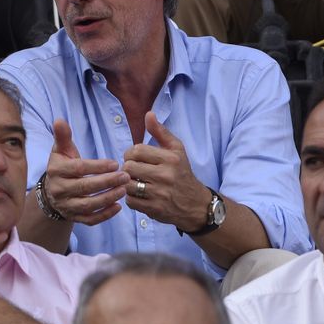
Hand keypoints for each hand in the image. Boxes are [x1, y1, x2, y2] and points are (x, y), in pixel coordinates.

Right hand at [40, 119, 129, 225]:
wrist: (51, 192)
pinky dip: (104, 215)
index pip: (78, 169)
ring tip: (124, 190)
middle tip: (126, 176)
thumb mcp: (61, 150)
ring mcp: (66, 205)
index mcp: (56, 171)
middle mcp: (59, 190)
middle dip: (107, 182)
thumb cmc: (62, 166)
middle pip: (85, 187)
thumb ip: (63, 136)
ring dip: (108, 198)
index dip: (97, 166)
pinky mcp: (74, 218)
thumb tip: (59, 120)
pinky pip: (90, 220)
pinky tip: (118, 207)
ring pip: (88, 205)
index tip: (115, 163)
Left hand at [123, 113, 211, 232]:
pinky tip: (140, 196)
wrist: (196, 204)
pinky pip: (131, 201)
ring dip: (128, 184)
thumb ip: (160, 132)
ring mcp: (160, 194)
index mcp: (170, 158)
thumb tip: (148, 114)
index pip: (136, 150)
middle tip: (135, 172)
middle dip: (128, 169)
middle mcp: (166, 175)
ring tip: (136, 183)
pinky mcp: (155, 209)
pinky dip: (132, 199)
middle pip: (128, 167)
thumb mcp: (176, 150)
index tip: (136, 159)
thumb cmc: (182, 173)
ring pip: (127, 184)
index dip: (131, 154)